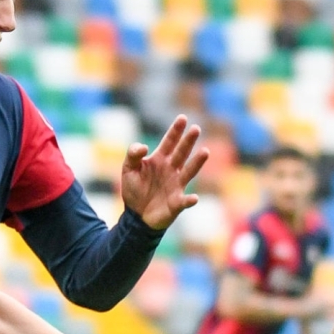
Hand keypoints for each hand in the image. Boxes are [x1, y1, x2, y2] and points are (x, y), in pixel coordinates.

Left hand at [119, 116, 209, 232]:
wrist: (136, 216)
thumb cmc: (134, 190)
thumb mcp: (128, 170)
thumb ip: (133, 155)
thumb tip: (143, 147)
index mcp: (160, 159)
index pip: (169, 142)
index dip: (175, 130)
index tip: (182, 118)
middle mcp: (172, 169)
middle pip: (182, 153)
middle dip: (188, 141)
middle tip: (196, 128)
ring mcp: (176, 185)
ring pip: (189, 171)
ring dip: (197, 163)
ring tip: (205, 152)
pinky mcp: (177, 203)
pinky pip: (185, 201)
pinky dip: (190, 200)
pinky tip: (194, 198)